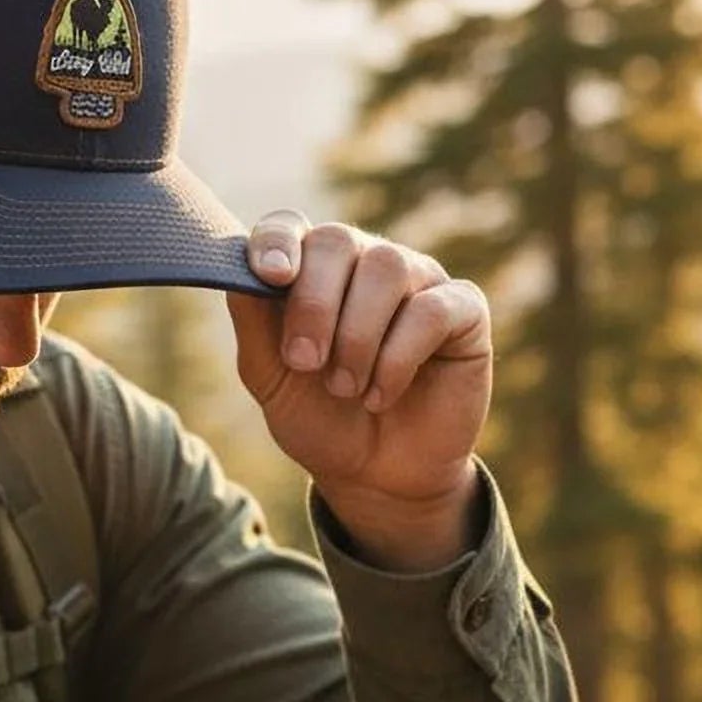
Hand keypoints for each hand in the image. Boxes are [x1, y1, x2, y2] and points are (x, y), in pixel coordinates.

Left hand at [229, 214, 490, 570]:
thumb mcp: (270, 378)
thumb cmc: (321, 419)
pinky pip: (431, 309)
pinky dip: (398, 357)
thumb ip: (253, 323)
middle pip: (337, 240)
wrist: (377, 477)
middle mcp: (366, 262)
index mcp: (314, 269)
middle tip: (304, 363)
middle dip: (313, 304)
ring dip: (357, 337)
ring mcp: (419, 281)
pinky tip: (383, 394)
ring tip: (346, 388)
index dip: (277, 241)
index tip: (270, 276)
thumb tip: (238, 269)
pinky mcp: (463, 310)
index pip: (290, 225)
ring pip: (387, 268)